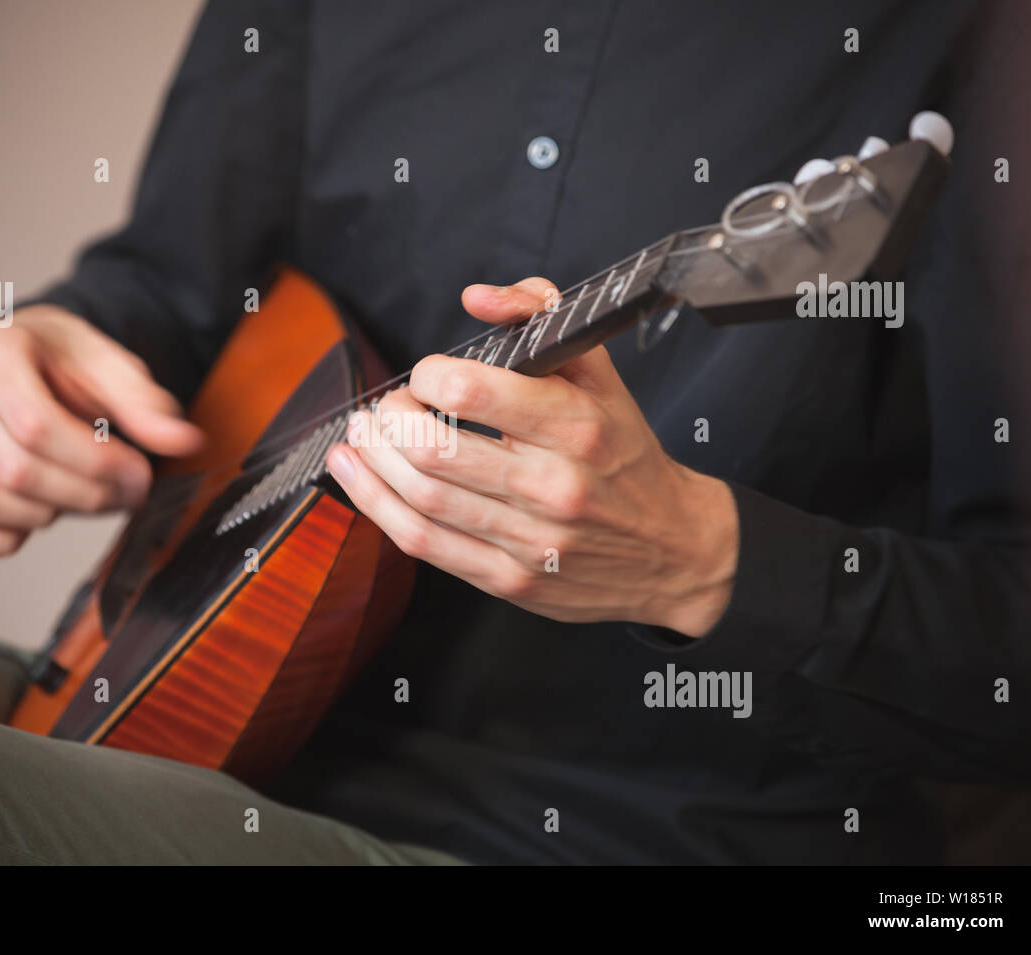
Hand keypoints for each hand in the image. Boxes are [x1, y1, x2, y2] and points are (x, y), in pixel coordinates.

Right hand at [0, 305, 203, 555]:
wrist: (34, 364)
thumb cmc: (69, 364)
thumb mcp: (113, 367)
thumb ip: (146, 404)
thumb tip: (183, 440)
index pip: (35, 425)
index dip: (96, 461)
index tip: (138, 470)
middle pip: (15, 469)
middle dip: (85, 494)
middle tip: (128, 492)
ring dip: (48, 514)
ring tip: (82, 492)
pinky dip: (6, 538)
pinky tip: (42, 510)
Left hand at [325, 277, 738, 636]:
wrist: (675, 552)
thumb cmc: (626, 457)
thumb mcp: (601, 376)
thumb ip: (541, 318)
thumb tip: (478, 297)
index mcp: (576, 426)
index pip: (471, 392)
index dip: (429, 376)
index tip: (427, 375)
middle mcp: (552, 485)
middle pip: (433, 449)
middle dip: (390, 420)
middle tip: (385, 408)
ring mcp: (530, 540)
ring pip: (422, 499)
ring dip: (371, 463)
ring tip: (359, 437)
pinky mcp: (510, 581)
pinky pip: (426, 545)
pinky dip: (377, 508)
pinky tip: (355, 478)